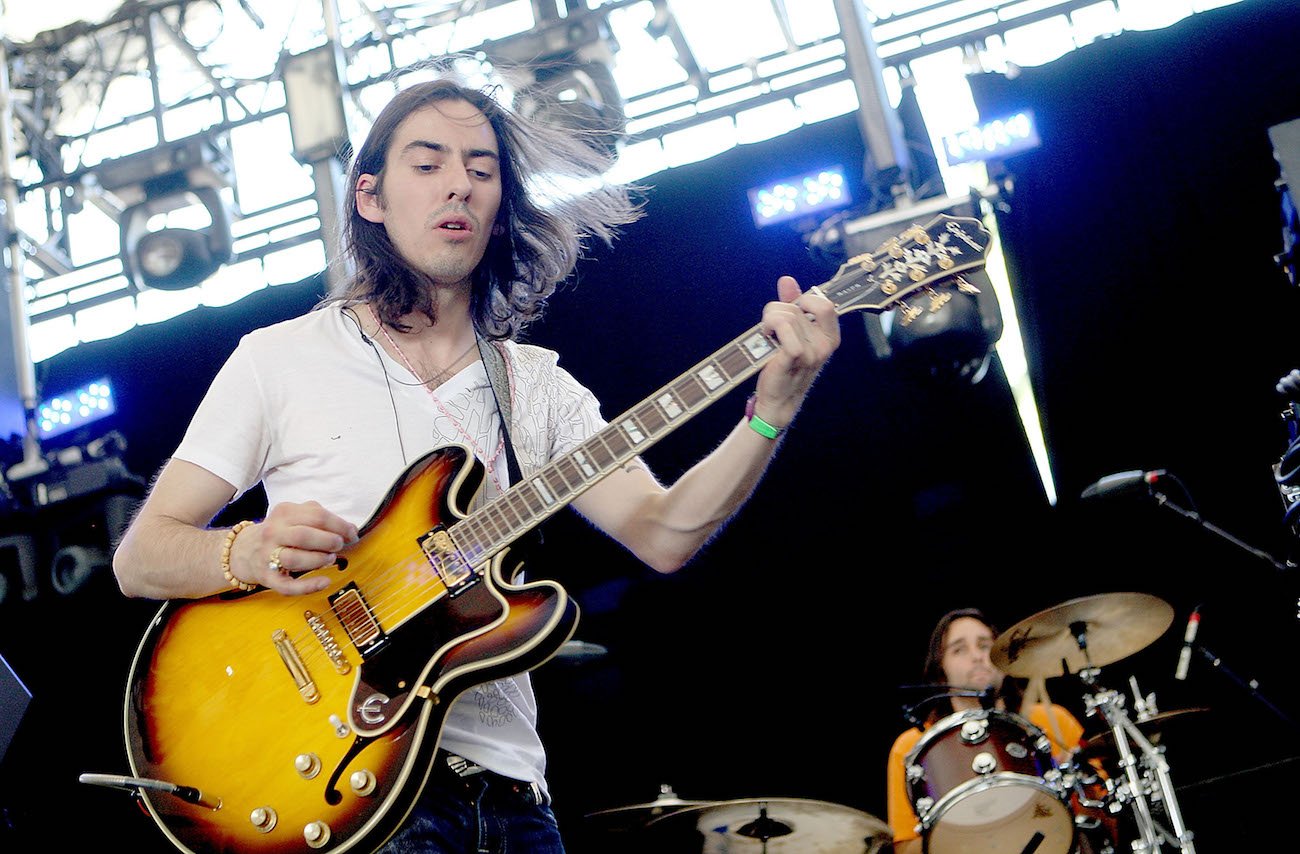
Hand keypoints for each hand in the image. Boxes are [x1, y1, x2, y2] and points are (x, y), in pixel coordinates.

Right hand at [230, 501, 357, 594]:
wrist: (244, 550)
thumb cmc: (281, 532)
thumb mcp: (295, 516)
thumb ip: (321, 518)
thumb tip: (351, 530)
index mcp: (284, 513)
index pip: (317, 515)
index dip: (340, 525)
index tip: (352, 534)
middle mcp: (273, 532)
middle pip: (304, 536)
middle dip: (328, 541)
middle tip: (339, 545)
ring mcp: (268, 556)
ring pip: (293, 559)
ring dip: (318, 560)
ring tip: (330, 559)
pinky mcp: (267, 578)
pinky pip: (287, 586)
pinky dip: (308, 586)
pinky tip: (325, 581)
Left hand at [751, 275, 839, 427]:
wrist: (778, 398)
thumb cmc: (785, 366)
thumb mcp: (792, 333)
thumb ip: (792, 305)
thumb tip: (787, 280)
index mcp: (830, 337)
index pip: (824, 304)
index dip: (803, 301)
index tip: (789, 313)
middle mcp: (825, 344)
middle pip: (795, 308)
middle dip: (775, 312)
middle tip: (769, 329)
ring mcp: (813, 352)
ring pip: (786, 315)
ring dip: (768, 321)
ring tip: (767, 336)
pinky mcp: (796, 356)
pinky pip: (783, 327)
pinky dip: (769, 328)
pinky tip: (766, 339)